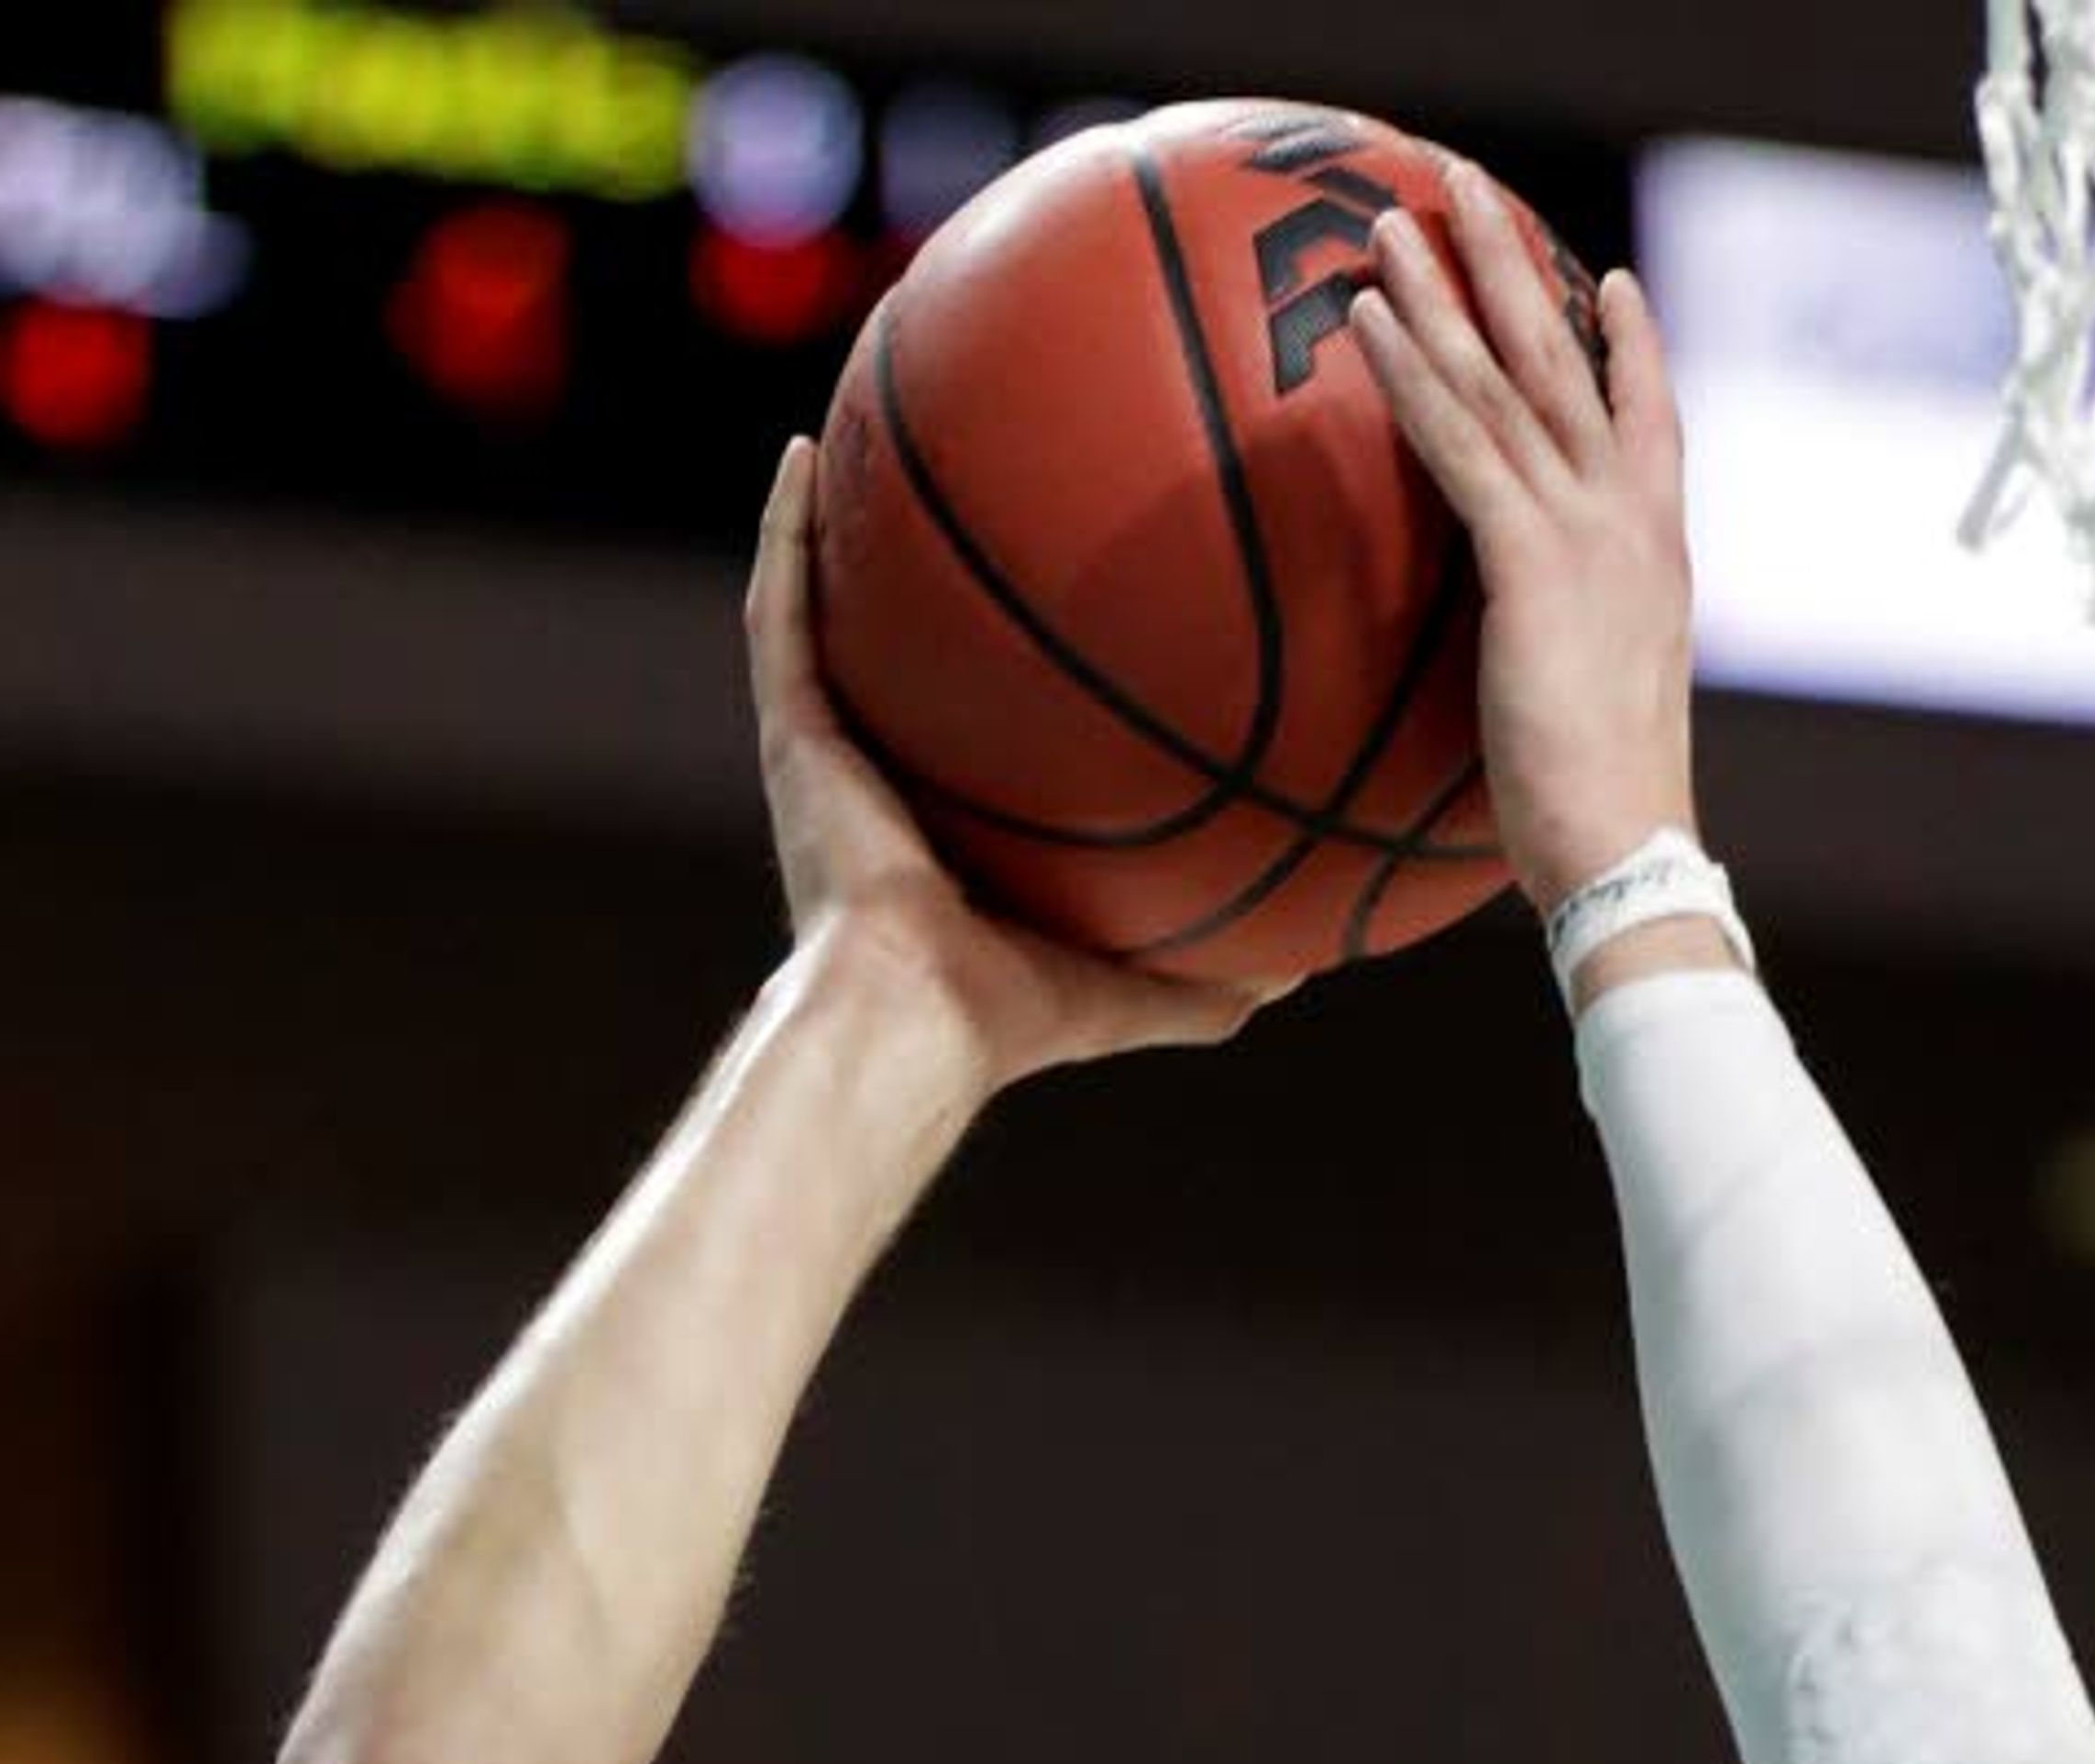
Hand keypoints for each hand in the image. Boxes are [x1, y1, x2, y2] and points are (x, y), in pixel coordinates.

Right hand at [749, 443, 1289, 1095]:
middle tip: (986, 454)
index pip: (987, 716)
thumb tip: (1315, 966)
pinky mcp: (789, 734)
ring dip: (837, 510)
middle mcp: (887, 770)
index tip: (1072, 569)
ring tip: (869, 406)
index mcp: (955, 821)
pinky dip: (784, 530)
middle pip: (909, 636)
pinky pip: (779, 610)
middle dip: (936, 553)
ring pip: (826, 600)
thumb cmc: (1012, 1020)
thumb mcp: (1141, 989)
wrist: (913, 1025)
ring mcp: (828, 747)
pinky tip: (804, 449)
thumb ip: (1218, 979)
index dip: (1021, 649)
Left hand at [1348, 170, 1699, 923]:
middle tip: (1469, 186)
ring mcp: (1584, 533)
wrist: (1623, 853)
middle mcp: (1628, 523)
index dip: (1632, 352)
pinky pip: (1458, 446)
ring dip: (1440, 293)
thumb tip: (1528, 693)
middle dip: (1515, 267)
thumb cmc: (1600, 824)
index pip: (1649, 428)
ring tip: (1390, 223)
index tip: (1611, 286)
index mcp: (1654, 560)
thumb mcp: (1594, 722)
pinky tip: (1367, 323)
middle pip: (1564, 363)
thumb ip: (1567, 671)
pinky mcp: (1530, 561)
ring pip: (1502, 381)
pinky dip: (1411, 377)